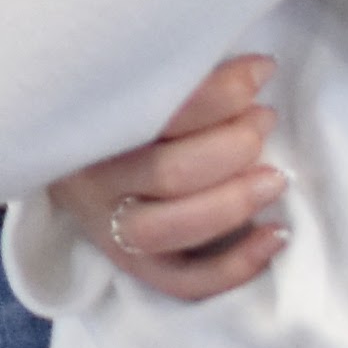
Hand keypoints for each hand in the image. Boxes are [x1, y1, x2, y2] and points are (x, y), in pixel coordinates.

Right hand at [46, 56, 287, 303]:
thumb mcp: (130, 77)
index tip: (261, 70)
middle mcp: (91, 180)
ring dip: (233, 203)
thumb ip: (175, 72)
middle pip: (169, 172)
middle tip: (264, 120)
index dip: (222, 91)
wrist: (70, 152)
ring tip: (276, 177)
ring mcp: (107, 227)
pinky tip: (277, 235)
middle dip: (234, 146)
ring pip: (170, 229)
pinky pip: (182, 281)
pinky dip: (236, 266)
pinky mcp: (131, 263)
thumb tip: (252, 67)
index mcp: (86, 121)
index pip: (159, 110)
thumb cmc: (119, 103)